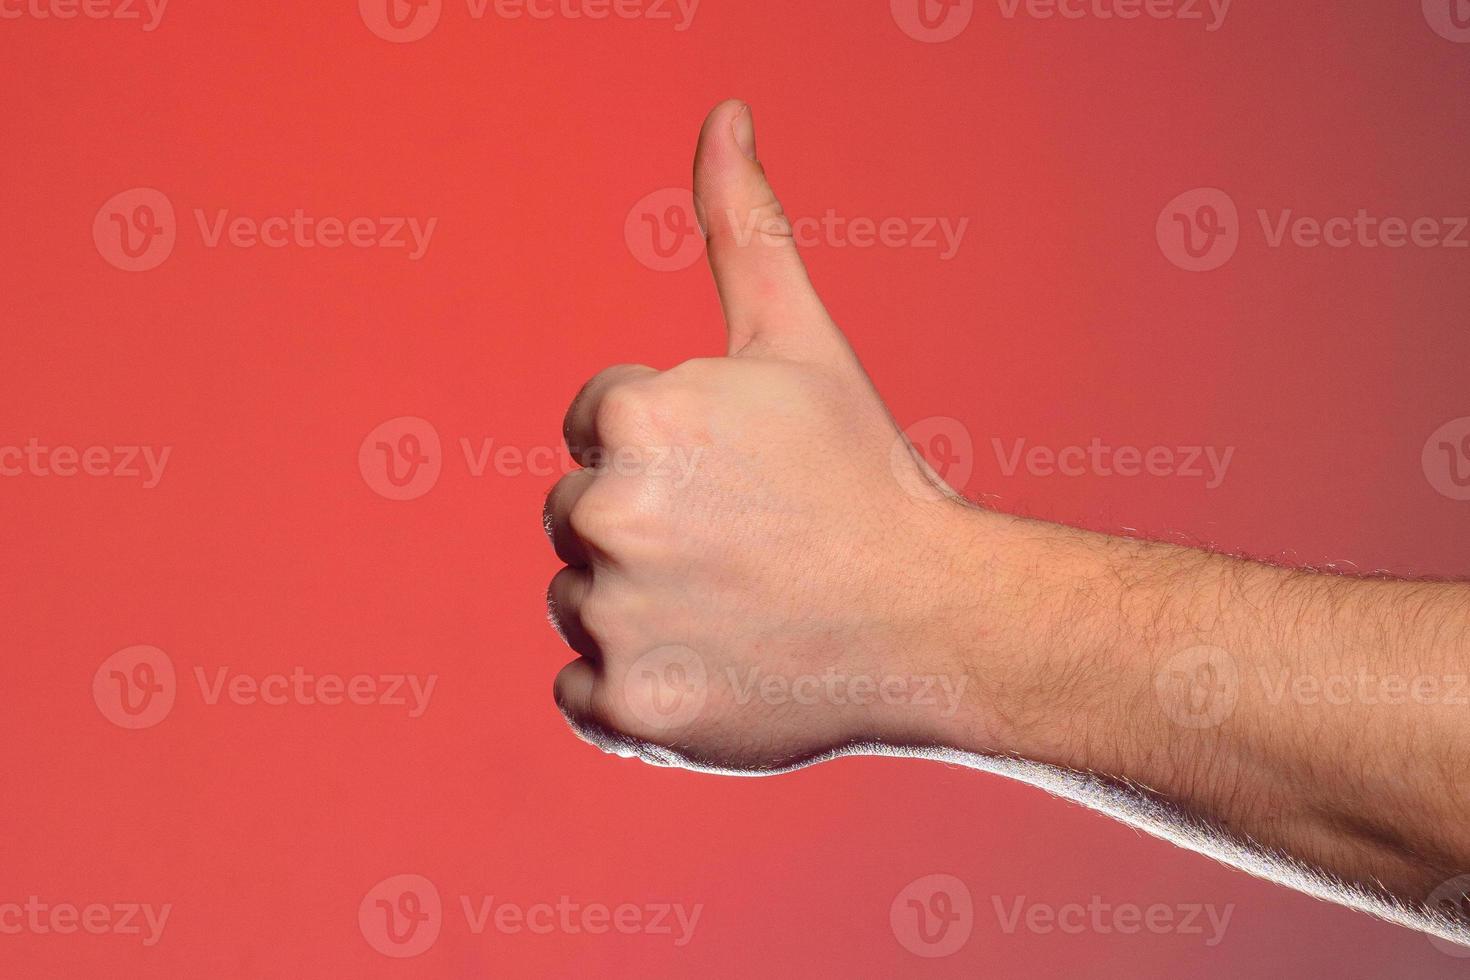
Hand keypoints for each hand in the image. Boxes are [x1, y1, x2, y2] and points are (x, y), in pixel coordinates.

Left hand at [544, 100, 1004, 771]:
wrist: (936, 620)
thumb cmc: (864, 473)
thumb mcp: (800, 339)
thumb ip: (743, 223)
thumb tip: (725, 111)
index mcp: (636, 418)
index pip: (589, 426)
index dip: (668, 449)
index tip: (738, 478)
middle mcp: (607, 517)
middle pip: (574, 516)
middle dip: (642, 524)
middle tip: (743, 546)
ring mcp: (615, 623)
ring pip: (576, 599)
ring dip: (636, 604)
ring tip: (736, 605)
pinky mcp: (627, 714)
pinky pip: (579, 692)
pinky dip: (631, 687)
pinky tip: (713, 665)